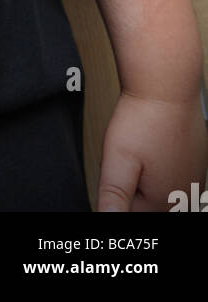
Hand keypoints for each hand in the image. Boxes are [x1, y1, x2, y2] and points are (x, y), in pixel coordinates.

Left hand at [96, 88, 207, 210]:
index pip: (130, 212)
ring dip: (146, 174)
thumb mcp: (117, 160)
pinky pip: (173, 173)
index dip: (116, 192)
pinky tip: (153, 147)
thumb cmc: (145, 117)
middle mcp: (184, 194)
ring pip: (160, 187)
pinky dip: (160, 164)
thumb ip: (112, 196)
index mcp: (164, 201)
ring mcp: (194, 176)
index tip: (118, 170)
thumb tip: (106, 218)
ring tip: (141, 147)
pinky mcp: (196, 160)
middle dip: (132, 184)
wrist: (167, 84)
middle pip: (147, 202)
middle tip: (130, 155)